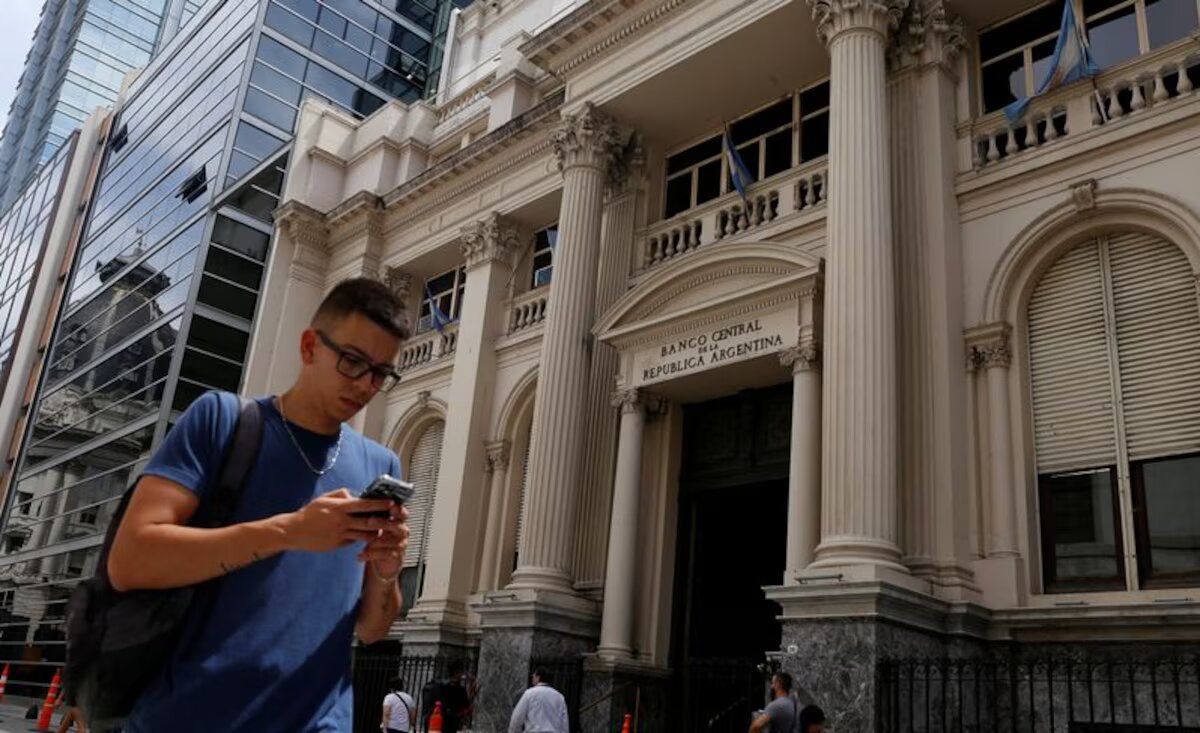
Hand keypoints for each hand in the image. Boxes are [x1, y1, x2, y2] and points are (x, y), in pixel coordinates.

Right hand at [278, 488, 394, 552]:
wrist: (294, 531)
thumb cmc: (310, 513)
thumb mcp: (324, 498)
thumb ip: (341, 494)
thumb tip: (355, 495)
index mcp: (339, 508)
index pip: (364, 505)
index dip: (380, 505)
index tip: (392, 503)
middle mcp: (341, 521)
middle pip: (368, 521)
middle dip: (384, 520)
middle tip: (395, 519)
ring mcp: (340, 534)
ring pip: (365, 534)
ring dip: (376, 532)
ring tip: (384, 528)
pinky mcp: (338, 544)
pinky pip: (355, 540)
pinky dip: (363, 538)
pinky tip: (368, 535)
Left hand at [361, 501, 408, 578]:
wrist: (380, 563)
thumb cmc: (375, 540)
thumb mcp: (374, 526)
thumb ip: (369, 513)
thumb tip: (354, 499)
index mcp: (397, 520)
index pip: (401, 512)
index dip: (396, 508)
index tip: (389, 505)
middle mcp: (401, 531)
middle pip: (397, 524)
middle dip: (383, 522)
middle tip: (370, 521)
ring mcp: (400, 544)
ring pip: (392, 540)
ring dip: (377, 540)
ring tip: (365, 542)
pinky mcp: (396, 557)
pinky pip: (385, 554)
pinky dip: (371, 555)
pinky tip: (360, 555)